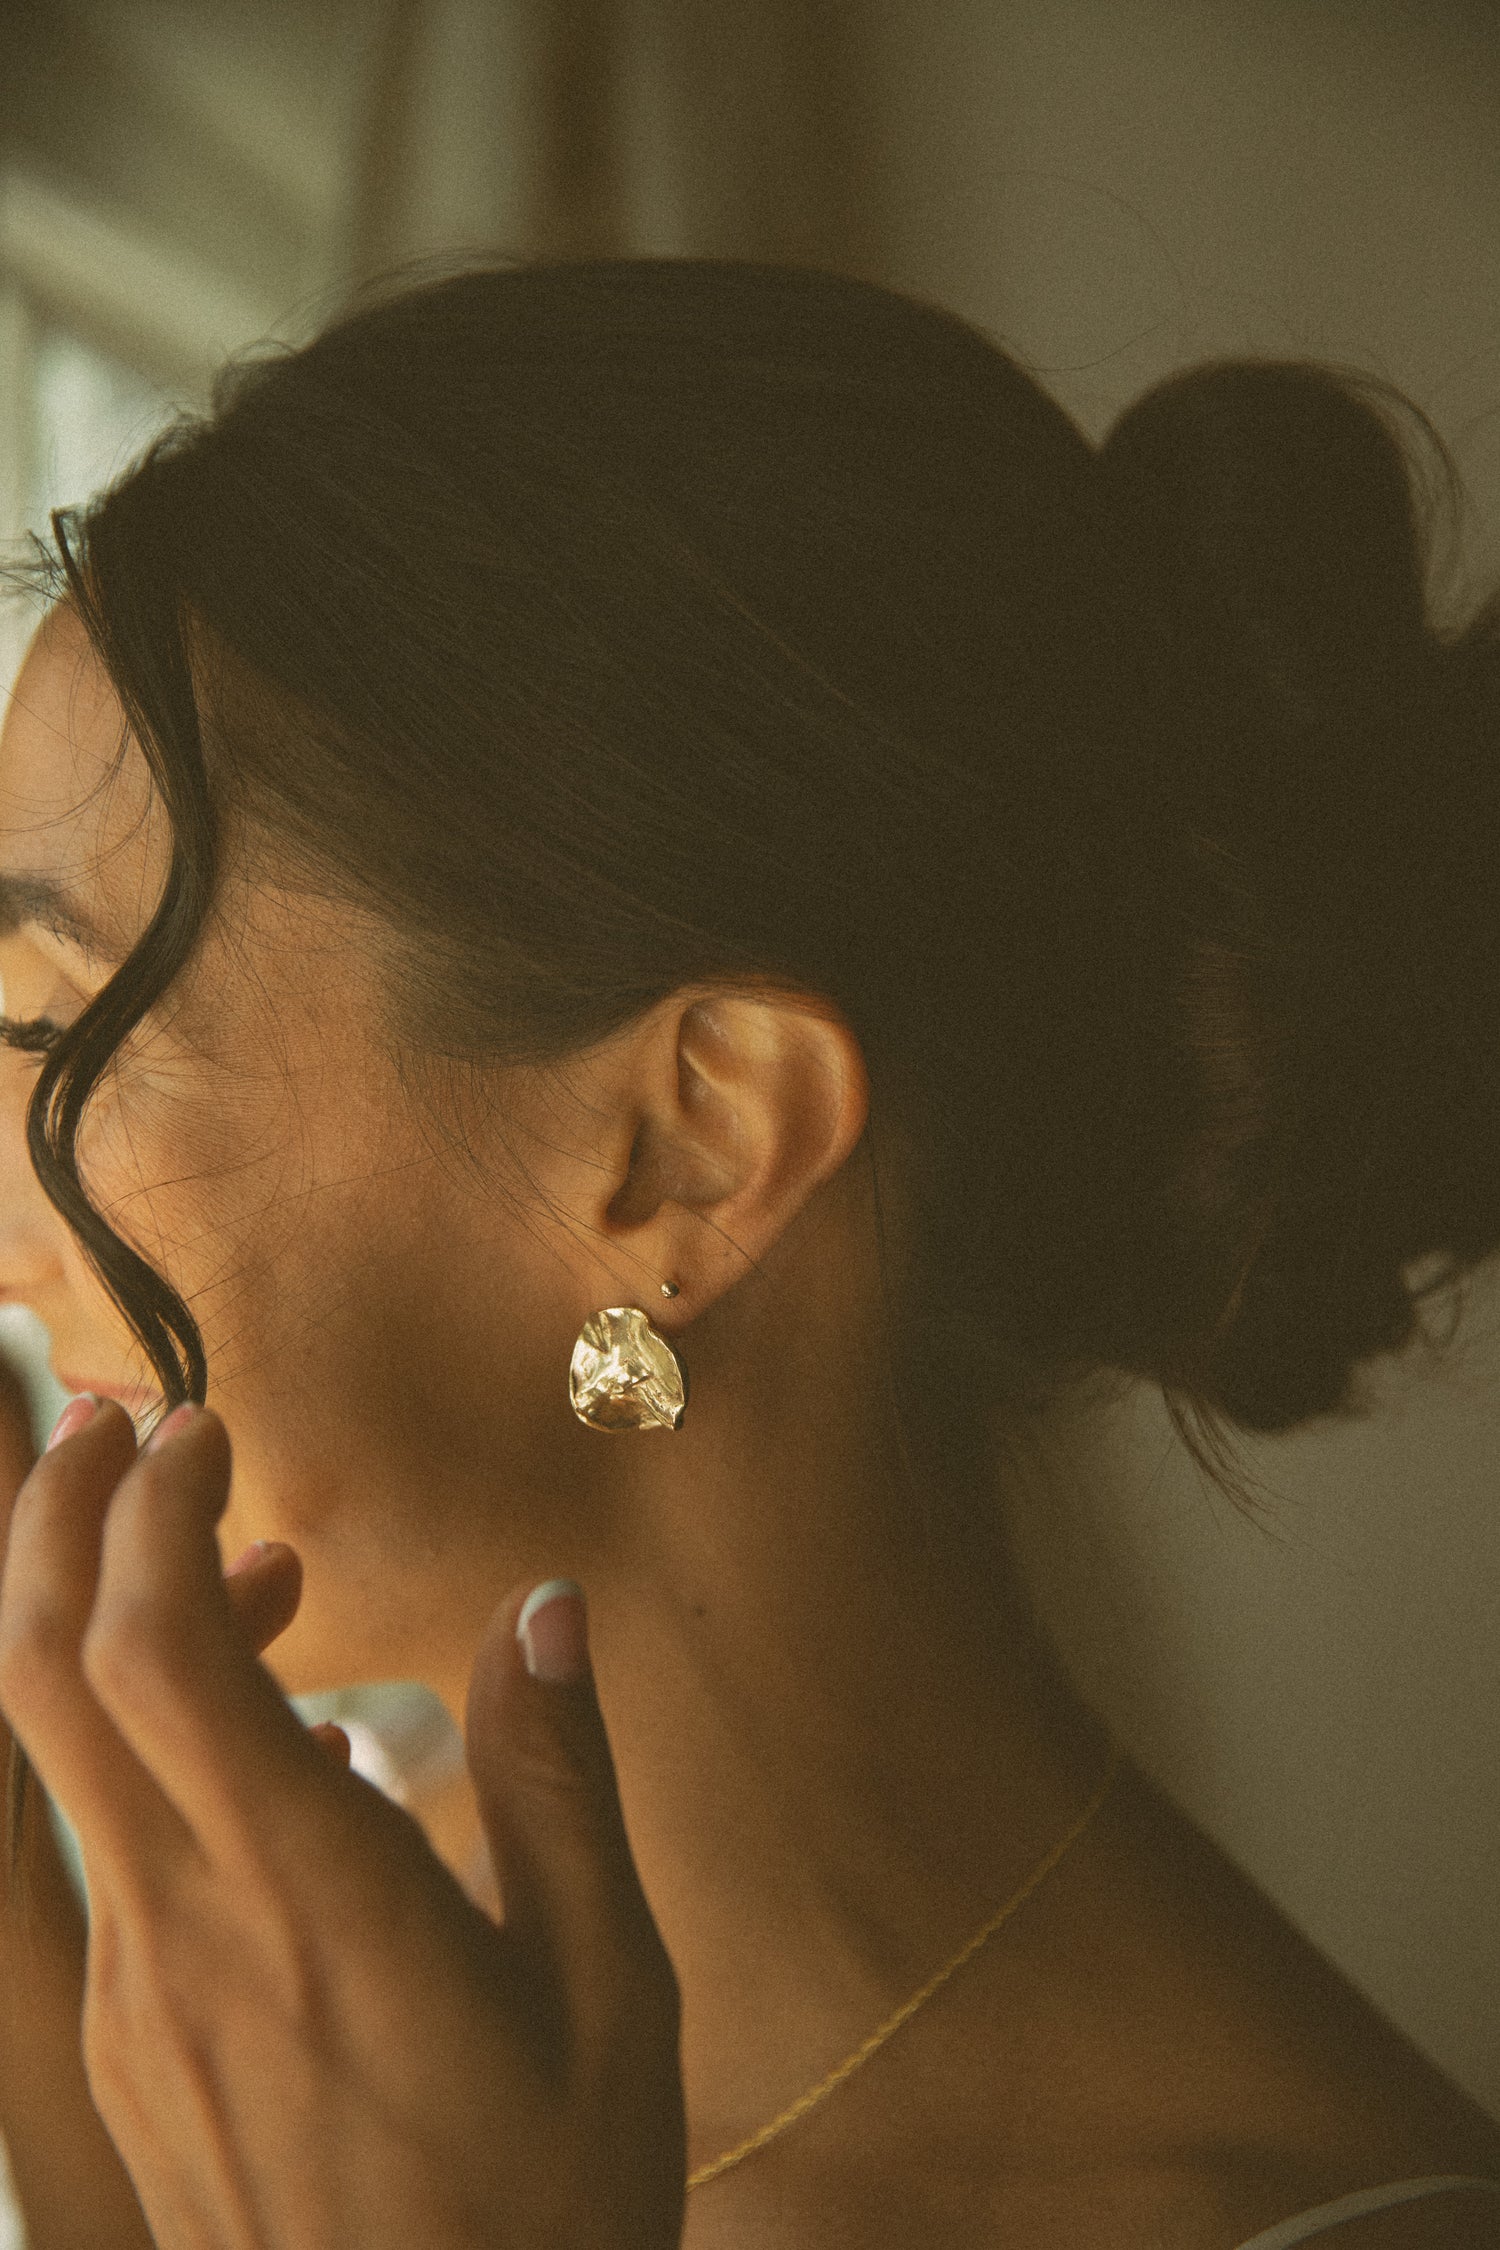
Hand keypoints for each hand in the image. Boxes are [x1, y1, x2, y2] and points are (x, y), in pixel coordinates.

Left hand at [0, 1398, 685, 2249]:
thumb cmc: (542, 2207)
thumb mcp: (607, 1995)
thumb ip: (562, 1781)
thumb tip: (546, 1607)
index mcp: (306, 1902)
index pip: (154, 1656)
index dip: (156, 1515)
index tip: (213, 1429)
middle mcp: (182, 1933)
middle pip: (41, 1680)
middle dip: (57, 1520)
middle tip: (124, 1418)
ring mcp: (135, 1994)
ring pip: (59, 1755)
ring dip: (111, 1619)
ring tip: (257, 1562)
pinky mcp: (129, 2042)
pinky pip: (108, 1840)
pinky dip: (149, 1734)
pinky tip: (282, 1741)